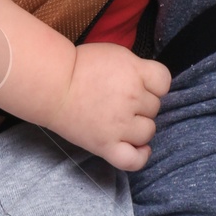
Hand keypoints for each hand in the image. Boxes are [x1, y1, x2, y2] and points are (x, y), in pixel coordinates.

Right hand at [50, 43, 170, 170]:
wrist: (51, 85)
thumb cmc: (80, 66)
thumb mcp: (116, 55)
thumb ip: (136, 68)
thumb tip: (149, 84)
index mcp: (134, 72)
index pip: (164, 81)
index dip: (154, 84)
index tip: (141, 84)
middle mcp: (131, 98)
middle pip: (154, 107)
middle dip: (141, 104)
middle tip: (119, 101)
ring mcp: (120, 125)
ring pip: (148, 131)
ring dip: (139, 126)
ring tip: (121, 120)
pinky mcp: (106, 145)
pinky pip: (134, 160)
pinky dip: (141, 156)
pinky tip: (140, 148)